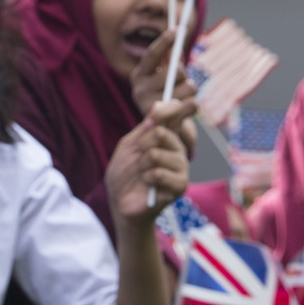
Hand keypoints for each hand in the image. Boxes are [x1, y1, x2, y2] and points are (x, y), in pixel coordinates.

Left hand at [107, 99, 194, 224]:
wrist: (121, 201)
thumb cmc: (125, 172)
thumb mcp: (130, 144)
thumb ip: (146, 126)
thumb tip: (161, 104)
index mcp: (167, 135)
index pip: (177, 112)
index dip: (167, 107)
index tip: (155, 112)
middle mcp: (178, 148)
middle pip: (161, 132)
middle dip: (141, 145)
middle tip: (139, 157)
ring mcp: (181, 167)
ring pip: (156, 154)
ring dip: (141, 165)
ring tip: (143, 174)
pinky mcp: (181, 185)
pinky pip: (158, 173)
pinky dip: (146, 178)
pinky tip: (148, 185)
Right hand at [130, 24, 190, 115]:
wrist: (164, 134)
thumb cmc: (166, 99)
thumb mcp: (165, 80)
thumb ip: (170, 63)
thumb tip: (178, 35)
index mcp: (138, 76)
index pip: (151, 55)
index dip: (165, 41)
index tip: (179, 29)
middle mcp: (139, 91)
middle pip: (174, 71)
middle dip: (184, 73)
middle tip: (182, 81)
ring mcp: (152, 108)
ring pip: (187, 86)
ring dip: (192, 91)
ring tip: (184, 98)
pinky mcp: (168, 122)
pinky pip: (192, 104)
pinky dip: (195, 105)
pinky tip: (188, 109)